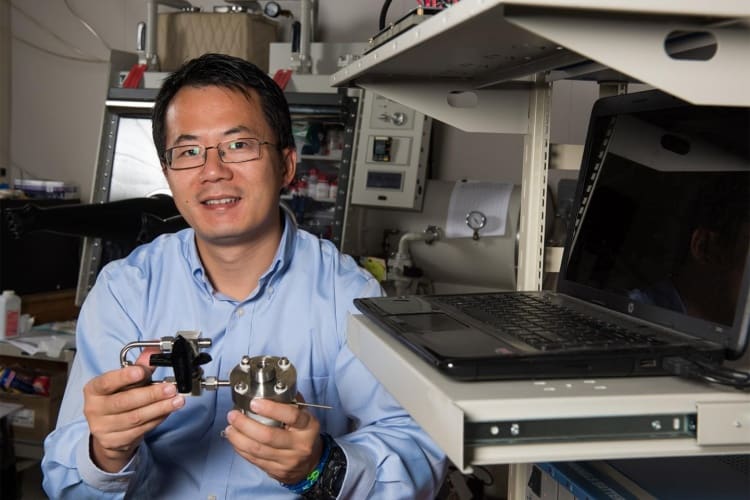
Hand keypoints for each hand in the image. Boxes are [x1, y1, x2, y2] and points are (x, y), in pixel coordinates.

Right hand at [84, 348, 185, 471]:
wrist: (108, 431)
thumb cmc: (117, 399)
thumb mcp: (124, 381)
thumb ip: (139, 365)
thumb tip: (155, 349)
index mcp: (94, 389)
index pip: (107, 382)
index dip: (124, 377)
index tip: (142, 372)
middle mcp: (94, 409)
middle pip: (125, 402)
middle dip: (151, 394)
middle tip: (171, 388)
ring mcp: (103, 428)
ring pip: (136, 417)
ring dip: (160, 408)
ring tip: (177, 400)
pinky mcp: (115, 441)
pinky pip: (141, 430)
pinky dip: (157, 419)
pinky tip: (168, 411)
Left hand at [223, 395, 321, 483]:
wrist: (312, 463)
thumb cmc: (305, 434)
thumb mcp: (305, 416)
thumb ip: (291, 403)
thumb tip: (271, 389)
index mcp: (308, 427)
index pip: (291, 416)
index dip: (271, 409)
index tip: (254, 403)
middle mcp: (299, 445)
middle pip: (268, 436)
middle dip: (246, 425)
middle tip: (233, 415)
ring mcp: (287, 460)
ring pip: (258, 450)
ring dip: (239, 438)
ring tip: (230, 427)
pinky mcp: (276, 471)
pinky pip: (254, 460)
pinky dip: (241, 449)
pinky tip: (235, 440)